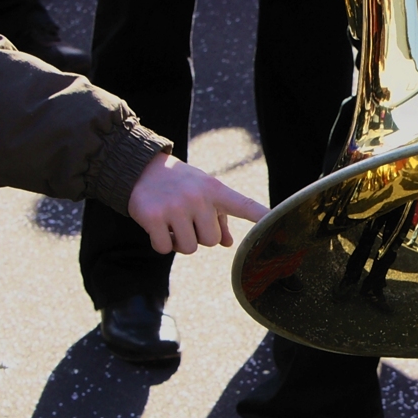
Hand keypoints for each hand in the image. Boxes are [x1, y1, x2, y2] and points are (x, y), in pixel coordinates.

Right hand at [128, 152, 268, 254]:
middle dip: (198, 236)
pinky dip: (161, 243)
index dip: (261, 216)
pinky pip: (165, 248)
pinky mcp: (153, 217)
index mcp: (215, 190)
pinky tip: (157, 226)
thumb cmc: (180, 184)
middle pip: (211, 241)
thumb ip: (219, 218)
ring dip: (179, 241)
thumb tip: (229, 244)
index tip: (277, 222)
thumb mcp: (203, 192)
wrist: (140, 169)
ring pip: (189, 248)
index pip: (243, 205)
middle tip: (186, 219)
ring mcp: (175, 207)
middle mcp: (197, 197)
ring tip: (172, 222)